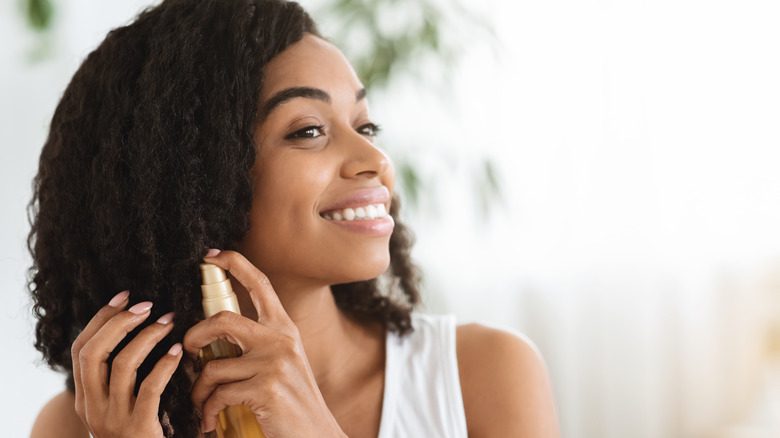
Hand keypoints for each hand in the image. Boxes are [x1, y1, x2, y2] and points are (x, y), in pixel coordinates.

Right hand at [71, 291, 182, 437]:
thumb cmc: (141, 434)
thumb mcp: (120, 406)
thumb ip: (121, 378)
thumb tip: (138, 330)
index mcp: (86, 398)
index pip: (81, 350)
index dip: (100, 319)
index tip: (124, 296)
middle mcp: (93, 408)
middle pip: (94, 352)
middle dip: (119, 322)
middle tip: (147, 306)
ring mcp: (113, 420)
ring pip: (122, 365)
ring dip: (147, 337)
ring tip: (170, 322)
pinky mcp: (139, 428)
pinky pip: (149, 388)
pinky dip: (165, 364)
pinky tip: (179, 352)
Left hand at [184, 250, 345, 436]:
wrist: (316, 435)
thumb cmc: (292, 403)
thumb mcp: (282, 364)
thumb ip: (257, 345)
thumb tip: (212, 339)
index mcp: (284, 329)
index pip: (260, 284)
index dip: (235, 263)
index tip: (210, 256)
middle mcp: (281, 339)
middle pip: (222, 320)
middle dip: (194, 336)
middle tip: (188, 352)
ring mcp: (274, 363)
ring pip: (212, 367)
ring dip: (198, 390)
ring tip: (201, 403)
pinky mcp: (265, 388)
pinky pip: (218, 394)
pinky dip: (207, 410)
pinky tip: (210, 420)